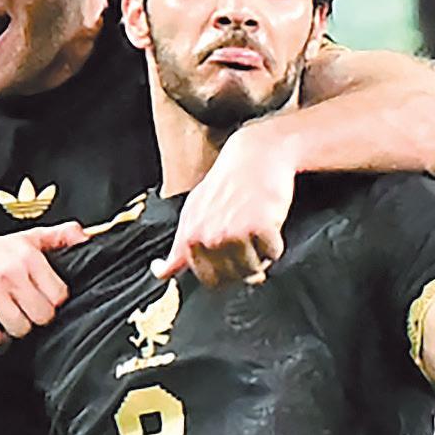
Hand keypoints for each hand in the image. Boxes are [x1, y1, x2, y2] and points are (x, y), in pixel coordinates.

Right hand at [0, 223, 87, 345]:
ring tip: (7, 315)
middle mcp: (10, 272)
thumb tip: (86, 236)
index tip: (41, 297)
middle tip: (23, 308)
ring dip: (14, 328)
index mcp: (28, 256)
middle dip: (34, 316)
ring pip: (20, 329)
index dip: (51, 301)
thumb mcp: (26, 238)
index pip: (59, 296)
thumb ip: (59, 236)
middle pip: (43, 316)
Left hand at [154, 126, 295, 286]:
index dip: (226, 272)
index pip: (209, 279)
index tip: (232, 256)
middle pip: (232, 278)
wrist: (255, 155)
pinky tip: (268, 221)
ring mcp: (233, 233)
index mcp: (189, 238)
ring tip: (255, 227)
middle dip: (244, 265)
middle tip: (246, 238)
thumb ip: (178, 248)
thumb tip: (160, 272)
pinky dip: (275, 242)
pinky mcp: (259, 227)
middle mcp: (208, 238)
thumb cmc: (225, 184)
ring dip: (261, 253)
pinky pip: (273, 253)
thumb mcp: (192, 212)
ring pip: (253, 269)